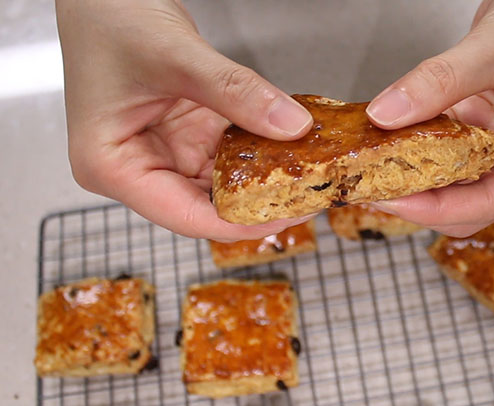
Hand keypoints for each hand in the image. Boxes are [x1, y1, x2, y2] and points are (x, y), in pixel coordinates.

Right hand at [56, 0, 314, 240]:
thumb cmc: (109, 18)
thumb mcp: (177, 56)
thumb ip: (236, 92)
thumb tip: (291, 125)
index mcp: (112, 167)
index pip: (186, 216)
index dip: (241, 222)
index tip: (288, 215)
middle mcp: (137, 168)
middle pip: (207, 205)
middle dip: (258, 201)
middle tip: (309, 193)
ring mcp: (162, 152)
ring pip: (222, 181)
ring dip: (261, 176)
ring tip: (306, 172)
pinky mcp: (184, 135)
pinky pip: (226, 153)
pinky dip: (256, 148)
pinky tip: (287, 145)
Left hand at [366, 0, 493, 236]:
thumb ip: (440, 83)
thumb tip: (386, 115)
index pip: (491, 201)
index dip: (436, 208)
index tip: (390, 198)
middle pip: (471, 203)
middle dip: (422, 198)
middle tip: (372, 185)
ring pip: (457, 182)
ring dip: (416, 175)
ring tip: (374, 166)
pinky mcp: (490, 128)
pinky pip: (450, 150)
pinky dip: (420, 146)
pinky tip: (390, 139)